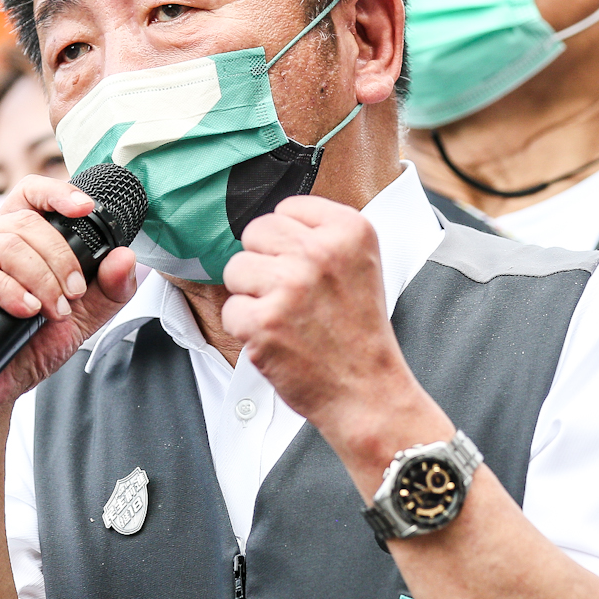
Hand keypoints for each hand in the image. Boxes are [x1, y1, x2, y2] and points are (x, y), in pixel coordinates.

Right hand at [0, 173, 138, 411]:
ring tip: (51, 310)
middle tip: (72, 296)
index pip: (28, 193)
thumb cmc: (26, 351)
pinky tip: (25, 311)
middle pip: (25, 224)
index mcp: (5, 238)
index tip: (86, 209)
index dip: (57, 192)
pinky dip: (9, 291)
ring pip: (3, 245)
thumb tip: (126, 257)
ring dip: (39, 280)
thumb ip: (108, 290)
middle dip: (60, 260)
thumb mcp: (80, 320)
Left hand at [220, 195, 447, 485]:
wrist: (367, 390)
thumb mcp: (361, 264)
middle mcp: (319, 252)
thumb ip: (322, 235)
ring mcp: (290, 286)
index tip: (307, 266)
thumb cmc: (359, 331)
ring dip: (252, 294)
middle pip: (257, 232)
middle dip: (265, 262)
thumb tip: (274, 222)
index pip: (287, 208)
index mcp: (349, 230)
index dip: (289, 241)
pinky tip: (277, 338)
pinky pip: (231, 309)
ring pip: (236, 268)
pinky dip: (246, 329)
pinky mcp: (264, 321)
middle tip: (290, 293)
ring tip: (284, 316)